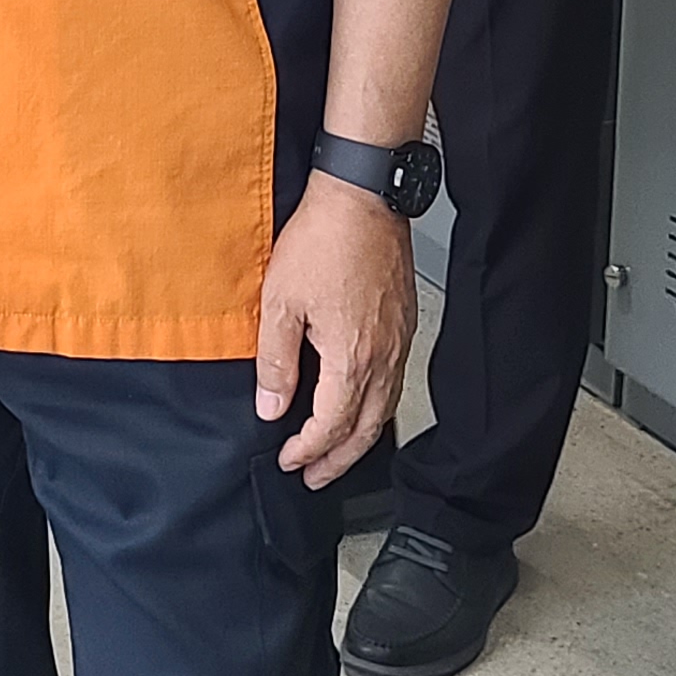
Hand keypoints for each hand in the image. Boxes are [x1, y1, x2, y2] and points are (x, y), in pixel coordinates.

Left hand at [255, 175, 418, 479]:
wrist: (363, 197)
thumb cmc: (323, 240)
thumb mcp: (280, 303)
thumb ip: (275, 362)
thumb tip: (270, 406)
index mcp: (353, 358)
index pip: (330, 425)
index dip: (307, 450)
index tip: (289, 461)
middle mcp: (385, 357)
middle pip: (365, 430)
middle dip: (338, 460)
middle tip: (315, 477)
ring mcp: (400, 341)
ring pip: (385, 409)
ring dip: (360, 438)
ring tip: (337, 452)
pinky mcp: (404, 323)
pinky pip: (394, 382)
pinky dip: (376, 407)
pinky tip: (361, 403)